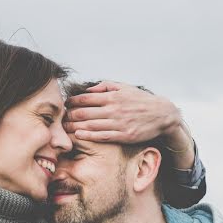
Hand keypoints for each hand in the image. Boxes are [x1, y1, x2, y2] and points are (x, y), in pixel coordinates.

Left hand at [65, 81, 182, 144]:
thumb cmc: (141, 100)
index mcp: (112, 96)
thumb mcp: (124, 87)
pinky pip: (102, 135)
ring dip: (75, 127)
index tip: (64, 105)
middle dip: (69, 115)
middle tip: (59, 118)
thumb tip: (88, 89)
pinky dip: (88, 135)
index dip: (72, 102)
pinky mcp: (123, 135)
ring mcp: (118, 123)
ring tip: (64, 128)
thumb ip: (105, 86)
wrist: (162, 114)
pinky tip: (78, 135)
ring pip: (91, 125)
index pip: (86, 98)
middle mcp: (114, 109)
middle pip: (84, 112)